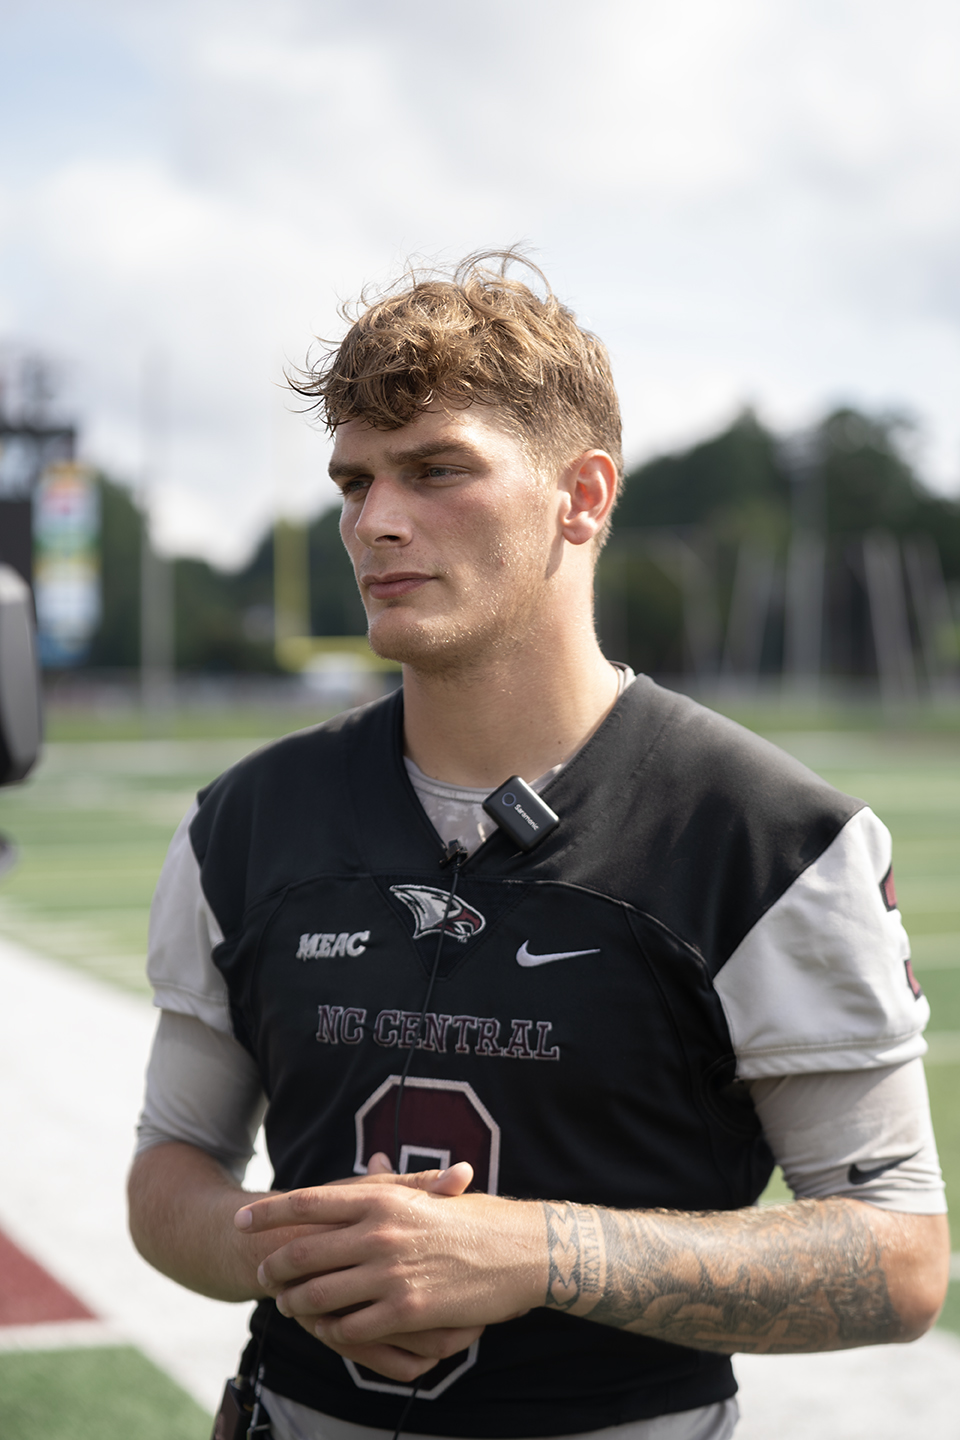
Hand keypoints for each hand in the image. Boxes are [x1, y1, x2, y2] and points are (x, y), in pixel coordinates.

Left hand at [235, 1157, 543, 1379]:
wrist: (520, 1251)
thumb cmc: (476, 1220)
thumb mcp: (429, 1194)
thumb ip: (391, 1183)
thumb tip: (369, 1162)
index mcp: (381, 1198)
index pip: (308, 1202)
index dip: (269, 1213)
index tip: (241, 1221)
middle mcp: (379, 1232)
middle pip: (304, 1251)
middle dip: (275, 1265)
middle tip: (263, 1274)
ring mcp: (390, 1272)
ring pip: (319, 1295)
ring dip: (297, 1303)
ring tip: (288, 1306)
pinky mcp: (406, 1309)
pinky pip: (352, 1327)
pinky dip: (333, 1331)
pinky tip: (329, 1331)